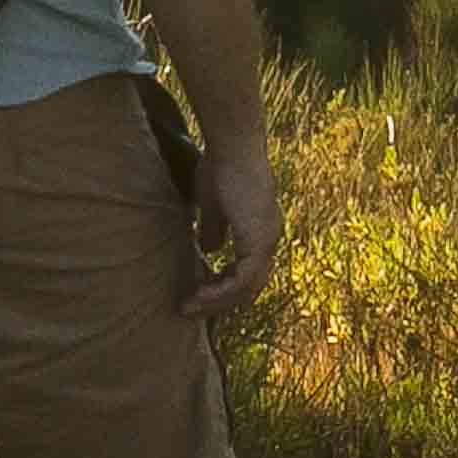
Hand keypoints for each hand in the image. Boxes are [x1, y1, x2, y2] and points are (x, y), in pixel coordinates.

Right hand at [187, 135, 285, 320]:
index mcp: (261, 229)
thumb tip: (209, 250)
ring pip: (245, 289)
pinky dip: (219, 293)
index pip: (246, 269)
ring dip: (215, 302)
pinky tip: (198, 295)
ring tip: (188, 307)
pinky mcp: (259, 244)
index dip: (222, 285)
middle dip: (218, 301)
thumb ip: (214, 228)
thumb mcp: (214, 204)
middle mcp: (269, 239)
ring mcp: (267, 243)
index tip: (195, 292)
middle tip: (189, 308)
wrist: (234, 149)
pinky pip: (240, 282)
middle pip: (248, 286)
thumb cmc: (221, 166)